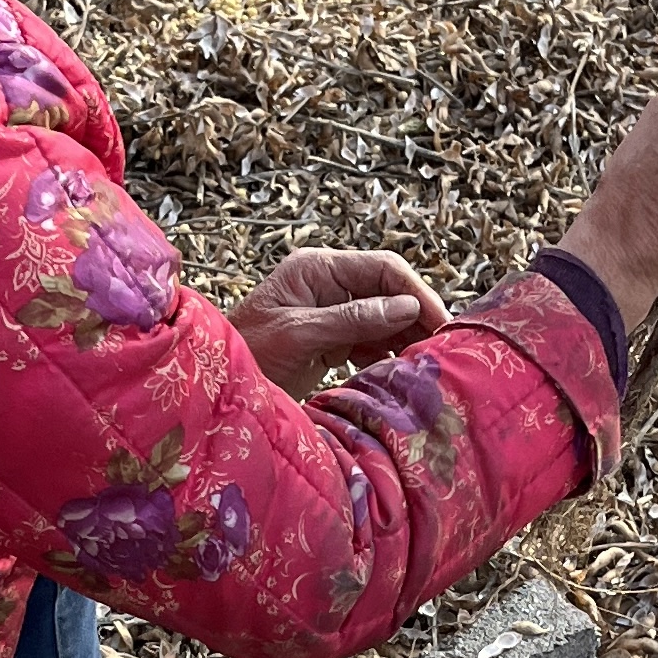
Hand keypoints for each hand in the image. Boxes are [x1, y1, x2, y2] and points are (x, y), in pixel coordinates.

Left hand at [229, 246, 448, 396]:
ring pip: (385, 319)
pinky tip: (400, 374)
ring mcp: (331, 312)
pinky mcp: (332, 340)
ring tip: (425, 366)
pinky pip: (372, 342)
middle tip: (442, 350)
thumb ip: (353, 319)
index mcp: (318, 268)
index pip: (383, 269)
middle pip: (390, 293)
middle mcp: (328, 284)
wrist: (215, 388)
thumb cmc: (245, 353)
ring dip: (406, 340)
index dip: (416, 293)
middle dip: (416, 318)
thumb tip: (407, 308)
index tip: (440, 323)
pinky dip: (388, 356)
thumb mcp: (299, 334)